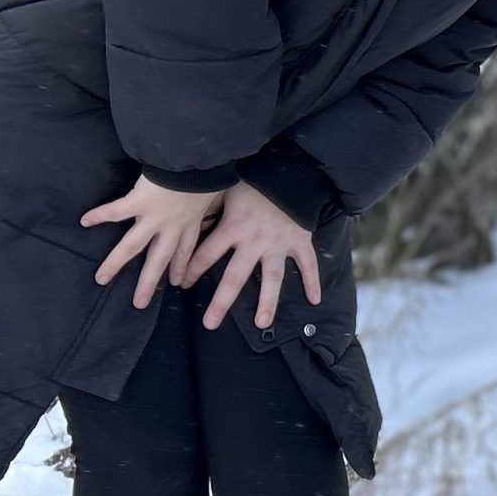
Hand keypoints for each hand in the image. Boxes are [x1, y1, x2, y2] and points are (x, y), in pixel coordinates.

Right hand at [81, 177, 224, 311]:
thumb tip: (217, 196)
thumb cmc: (209, 173)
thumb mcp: (217, 192)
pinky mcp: (138, 202)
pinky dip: (99, 215)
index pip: (185, 251)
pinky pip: (115, 211)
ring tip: (101, 279)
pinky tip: (84, 222)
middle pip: (158, 260)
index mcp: (191, 223)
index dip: (180, 267)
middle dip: (148, 283)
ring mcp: (153, 217)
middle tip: (139, 303)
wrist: (198, 162)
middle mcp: (172, 226)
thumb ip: (212, 200)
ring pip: (132, 246)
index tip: (177, 283)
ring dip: (116, 264)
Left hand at [177, 181, 321, 331]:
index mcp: (233, 228)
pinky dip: (312, 281)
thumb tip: (184, 213)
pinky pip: (308, 264)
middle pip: (235, 277)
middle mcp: (254, 242)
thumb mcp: (224, 188)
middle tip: (210, 324)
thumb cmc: (254, 179)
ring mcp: (279, 244)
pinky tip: (314, 300)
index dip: (191, 270)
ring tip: (262, 324)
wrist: (290, 171)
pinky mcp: (300, 242)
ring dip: (267, 302)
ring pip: (272, 278)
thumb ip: (208, 205)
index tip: (182, 283)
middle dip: (222, 302)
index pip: (206, 254)